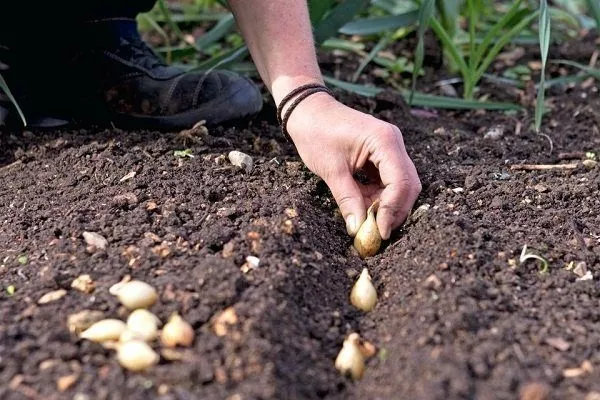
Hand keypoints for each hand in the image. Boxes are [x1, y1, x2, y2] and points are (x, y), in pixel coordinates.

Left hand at [285, 92, 420, 239]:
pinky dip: (378, 197)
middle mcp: (394, 143)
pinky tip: (362, 206)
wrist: (308, 111)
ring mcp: (389, 149)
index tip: (380, 232)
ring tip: (365, 221)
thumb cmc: (317, 133)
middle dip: (394, 211)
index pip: (401, 181)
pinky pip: (387, 181)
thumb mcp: (331, 170)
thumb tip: (357, 229)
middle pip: (407, 185)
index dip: (393, 210)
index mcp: (385, 141)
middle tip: (376, 233)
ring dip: (385, 205)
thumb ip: (347, 199)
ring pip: (399, 185)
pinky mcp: (382, 155)